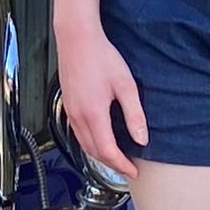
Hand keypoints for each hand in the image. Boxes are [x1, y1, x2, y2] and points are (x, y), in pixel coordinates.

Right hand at [57, 23, 148, 179]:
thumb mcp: (125, 85)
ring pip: (84, 144)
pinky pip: (77, 133)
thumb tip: (141, 139)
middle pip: (94, 152)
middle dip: (111, 164)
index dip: (121, 165)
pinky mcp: (67, 105)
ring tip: (116, 158)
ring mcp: (70, 111)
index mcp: (93, 114)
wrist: (77, 38)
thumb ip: (134, 115)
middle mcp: (78, 117)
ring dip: (100, 155)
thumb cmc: (101, 56)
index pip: (108, 151)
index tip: (133, 171)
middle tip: (128, 168)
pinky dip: (90, 143)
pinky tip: (100, 139)